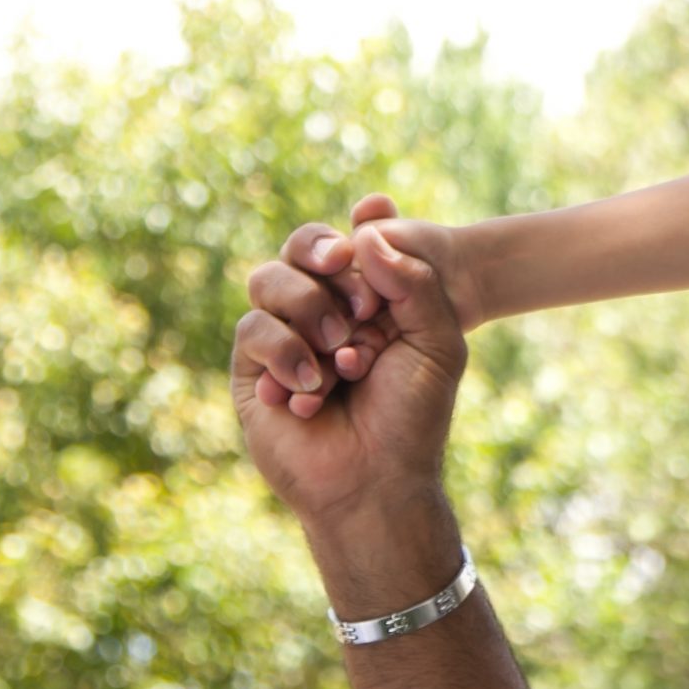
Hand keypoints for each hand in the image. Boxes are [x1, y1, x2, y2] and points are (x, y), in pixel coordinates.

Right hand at [231, 195, 472, 524]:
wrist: (376, 480)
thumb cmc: (413, 416)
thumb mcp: (436, 343)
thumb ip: (414, 282)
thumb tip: (368, 230)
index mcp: (373, 298)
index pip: (358, 239)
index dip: (363, 222)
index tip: (376, 209)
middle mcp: (326, 309)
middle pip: (303, 246)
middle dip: (323, 250)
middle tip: (345, 266)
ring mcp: (286, 335)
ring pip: (269, 278)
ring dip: (309, 307)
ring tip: (342, 355)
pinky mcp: (253, 369)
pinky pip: (252, 328)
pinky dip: (286, 353)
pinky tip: (312, 391)